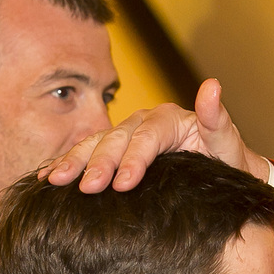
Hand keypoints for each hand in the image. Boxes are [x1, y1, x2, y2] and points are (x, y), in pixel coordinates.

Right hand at [41, 78, 269, 192]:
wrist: (221, 172)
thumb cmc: (227, 161)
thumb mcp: (228, 142)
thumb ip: (217, 118)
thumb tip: (212, 85)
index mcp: (168, 118)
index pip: (147, 138)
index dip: (133, 159)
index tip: (124, 184)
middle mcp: (143, 122)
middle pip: (116, 140)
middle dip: (99, 163)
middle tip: (88, 188)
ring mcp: (126, 135)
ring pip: (95, 144)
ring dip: (73, 162)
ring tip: (54, 180)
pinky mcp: (115, 151)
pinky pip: (87, 154)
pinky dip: (67, 164)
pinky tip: (46, 177)